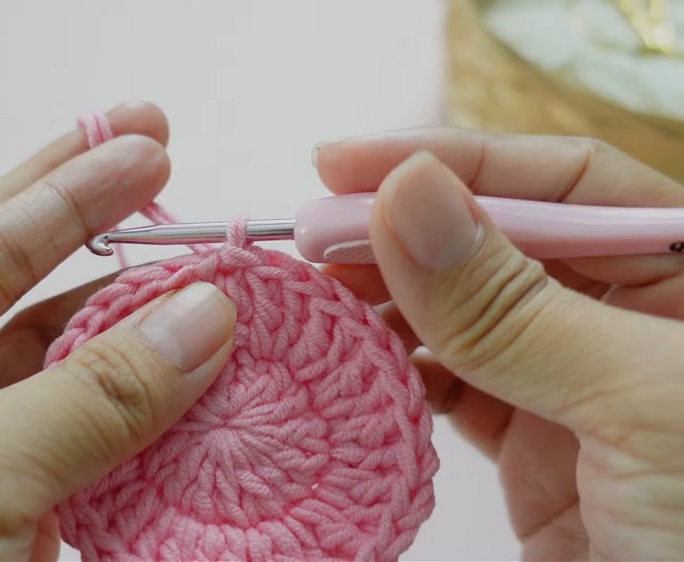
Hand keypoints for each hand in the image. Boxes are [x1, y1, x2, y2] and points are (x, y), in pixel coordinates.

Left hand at [0, 102, 236, 560]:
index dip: (65, 190)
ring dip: (149, 350)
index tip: (146, 141)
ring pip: (71, 388)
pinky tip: (205, 398)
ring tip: (221, 297)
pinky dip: (154, 440)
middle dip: (102, 240)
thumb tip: (203, 315)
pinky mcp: (8, 539)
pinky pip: (93, 467)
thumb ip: (85, 397)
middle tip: (175, 173)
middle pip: (21, 299)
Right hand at [315, 130, 683, 559]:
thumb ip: (514, 305)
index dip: (454, 158)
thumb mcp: (635, 405)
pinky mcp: (532, 451)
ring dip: (382, 304)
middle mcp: (627, 319)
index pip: (562, 181)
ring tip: (311, 300)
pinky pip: (447, 388)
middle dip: (399, 232)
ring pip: (458, 315)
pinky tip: (351, 367)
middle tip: (305, 236)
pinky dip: (393, 375)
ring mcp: (572, 384)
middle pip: (496, 241)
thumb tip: (406, 194)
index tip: (346, 162)